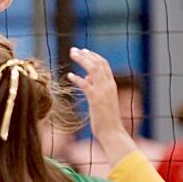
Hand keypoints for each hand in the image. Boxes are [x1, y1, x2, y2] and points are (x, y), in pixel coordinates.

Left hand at [66, 47, 135, 164]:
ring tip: (72, 55)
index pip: (104, 64)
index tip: (83, 50)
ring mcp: (103, 92)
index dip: (93, 56)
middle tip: (74, 49)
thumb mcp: (101, 100)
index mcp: (111, 85)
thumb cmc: (106, 119)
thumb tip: (87, 78)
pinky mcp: (96, 99)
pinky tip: (69, 76)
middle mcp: (109, 85)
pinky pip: (86, 84)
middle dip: (86, 54)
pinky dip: (78, 78)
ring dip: (82, 60)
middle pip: (99, 63)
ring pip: (94, 69)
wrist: (112, 132)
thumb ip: (95, 87)